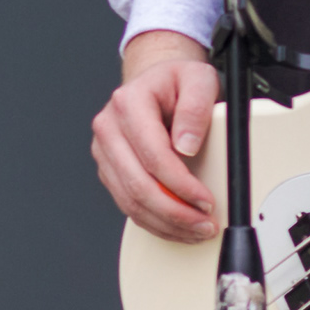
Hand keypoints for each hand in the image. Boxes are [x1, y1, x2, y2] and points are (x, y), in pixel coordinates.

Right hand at [94, 30, 221, 239]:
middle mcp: (109, 127)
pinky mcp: (108, 169)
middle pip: (137, 184)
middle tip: (204, 223)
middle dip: (174, 212)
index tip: (205, 200)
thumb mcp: (198, 80)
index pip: (153, 155)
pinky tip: (176, 225)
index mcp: (128, 103)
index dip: (181, 185)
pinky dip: (154, 221)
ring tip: (195, 228)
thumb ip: (196, 107)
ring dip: (165, 222)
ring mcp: (105, 151)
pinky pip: (128, 204)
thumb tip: (186, 144)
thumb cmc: (177, 82)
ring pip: (130, 201)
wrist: (156, 84)